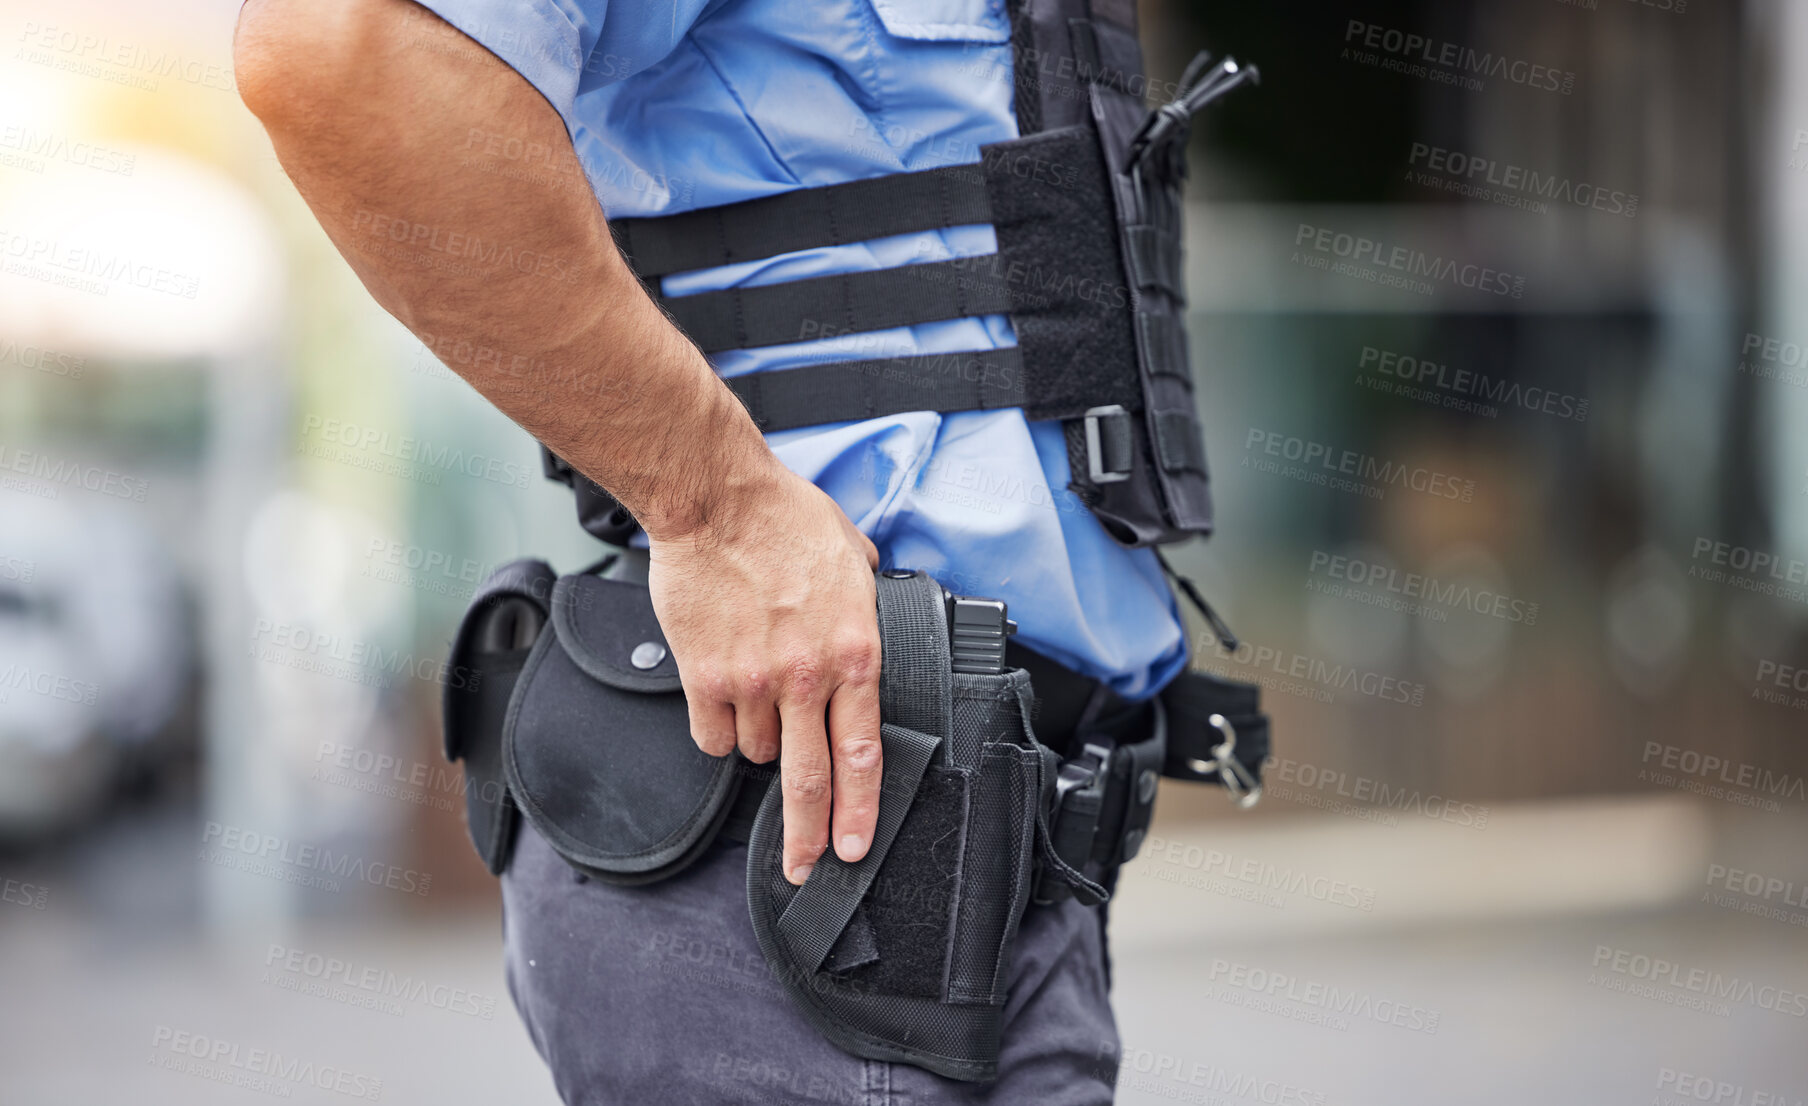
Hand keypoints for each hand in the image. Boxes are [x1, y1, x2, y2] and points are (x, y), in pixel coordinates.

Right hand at [647, 464, 881, 884]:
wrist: (716, 499)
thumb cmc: (782, 518)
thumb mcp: (852, 556)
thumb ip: (866, 595)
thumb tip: (873, 597)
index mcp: (854, 652)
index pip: (863, 752)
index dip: (861, 809)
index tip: (855, 845)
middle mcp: (806, 677)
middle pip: (810, 780)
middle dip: (809, 836)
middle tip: (805, 868)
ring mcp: (753, 682)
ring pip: (755, 750)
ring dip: (759, 739)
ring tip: (757, 695)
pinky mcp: (704, 677)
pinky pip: (711, 735)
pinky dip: (717, 729)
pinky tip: (721, 701)